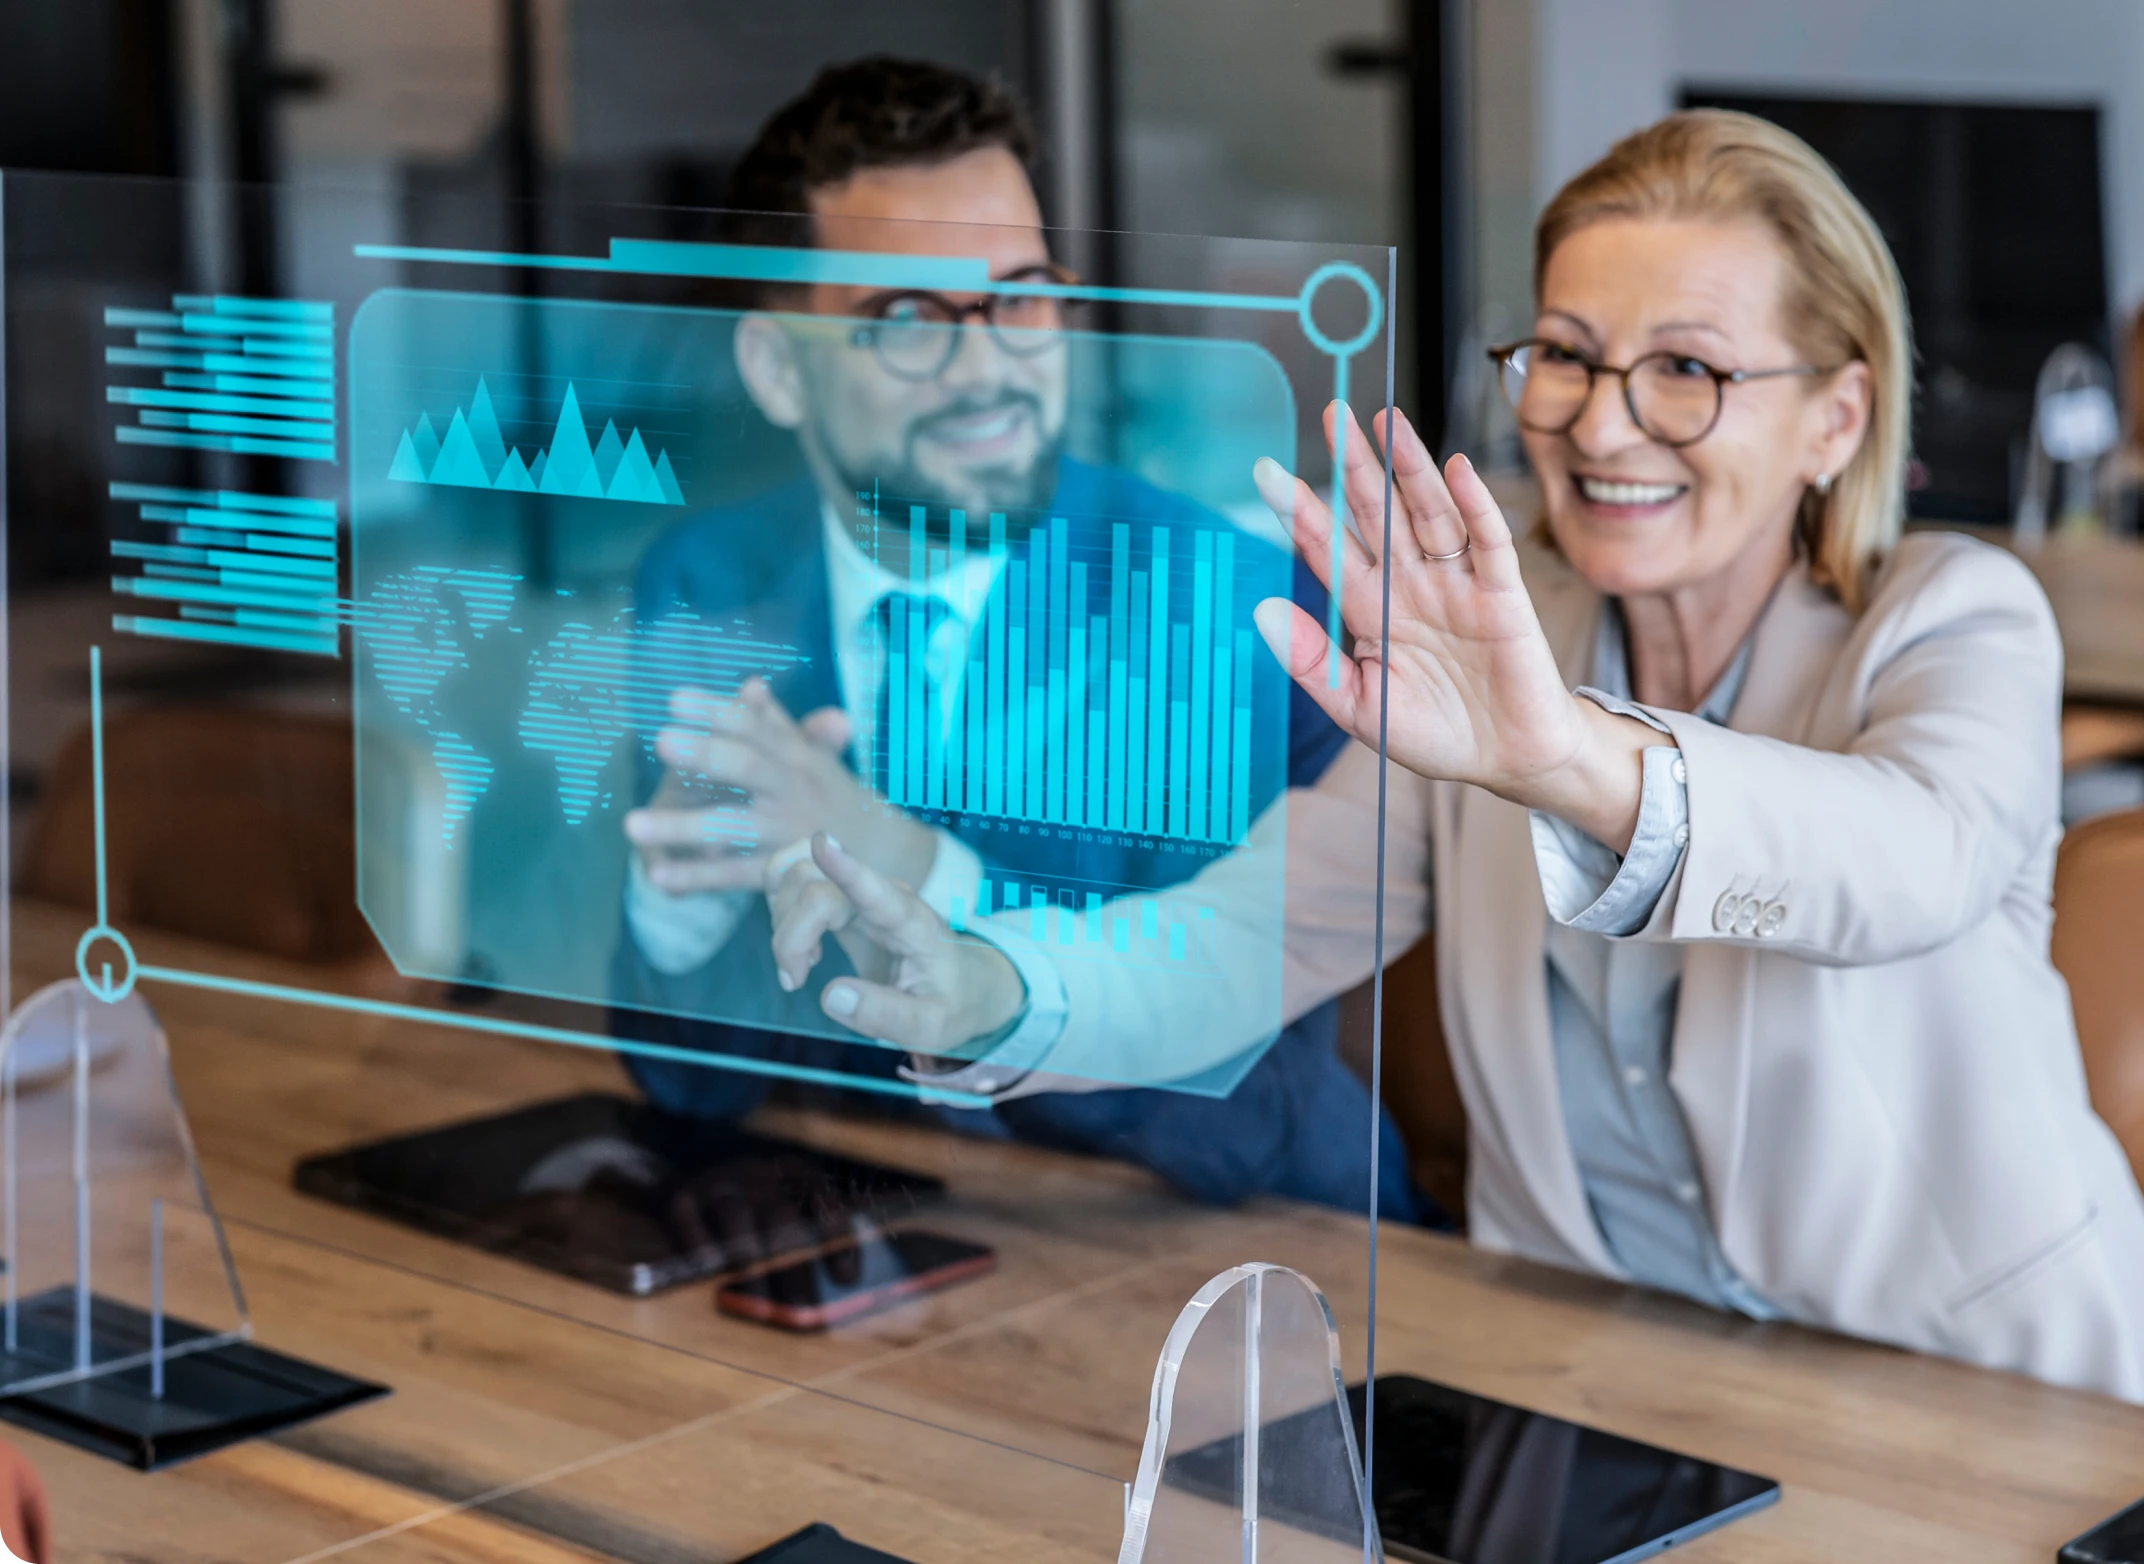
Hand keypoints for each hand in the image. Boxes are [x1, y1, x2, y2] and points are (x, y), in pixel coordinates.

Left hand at [622, 680, 937, 892]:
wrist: (880, 853)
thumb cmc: (826, 794)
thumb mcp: (808, 756)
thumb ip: (774, 724)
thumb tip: (751, 684)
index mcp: (796, 754)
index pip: (755, 726)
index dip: (716, 711)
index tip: (674, 698)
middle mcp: (793, 789)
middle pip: (750, 767)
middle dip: (708, 754)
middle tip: (661, 740)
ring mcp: (785, 832)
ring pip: (733, 826)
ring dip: (683, 826)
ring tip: (630, 824)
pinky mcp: (778, 873)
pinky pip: (733, 876)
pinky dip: (696, 878)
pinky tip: (656, 876)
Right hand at [766, 833, 1024, 1053]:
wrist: (964, 981)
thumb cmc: (949, 1001)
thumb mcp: (930, 1026)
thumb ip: (885, 1015)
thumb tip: (830, 996)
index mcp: (913, 925)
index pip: (878, 892)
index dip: (847, 867)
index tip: (822, 843)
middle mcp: (884, 895)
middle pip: (816, 890)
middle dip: (790, 936)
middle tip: (795, 981)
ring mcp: (861, 889)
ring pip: (798, 878)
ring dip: (782, 923)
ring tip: (801, 966)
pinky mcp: (843, 892)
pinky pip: (794, 878)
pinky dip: (781, 908)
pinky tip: (801, 945)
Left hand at [1251, 402, 1655, 850]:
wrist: (1506, 760)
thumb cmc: (1435, 734)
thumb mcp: (1359, 708)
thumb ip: (1313, 662)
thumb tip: (1262, 611)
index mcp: (1370, 608)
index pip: (1329, 549)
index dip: (1301, 512)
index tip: (1266, 474)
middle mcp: (1410, 584)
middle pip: (1377, 513)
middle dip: (1355, 464)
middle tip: (1332, 413)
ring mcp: (1456, 583)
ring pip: (1428, 513)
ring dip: (1410, 467)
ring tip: (1387, 422)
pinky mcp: (1502, 594)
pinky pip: (1487, 541)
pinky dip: (1473, 504)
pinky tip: (1454, 468)